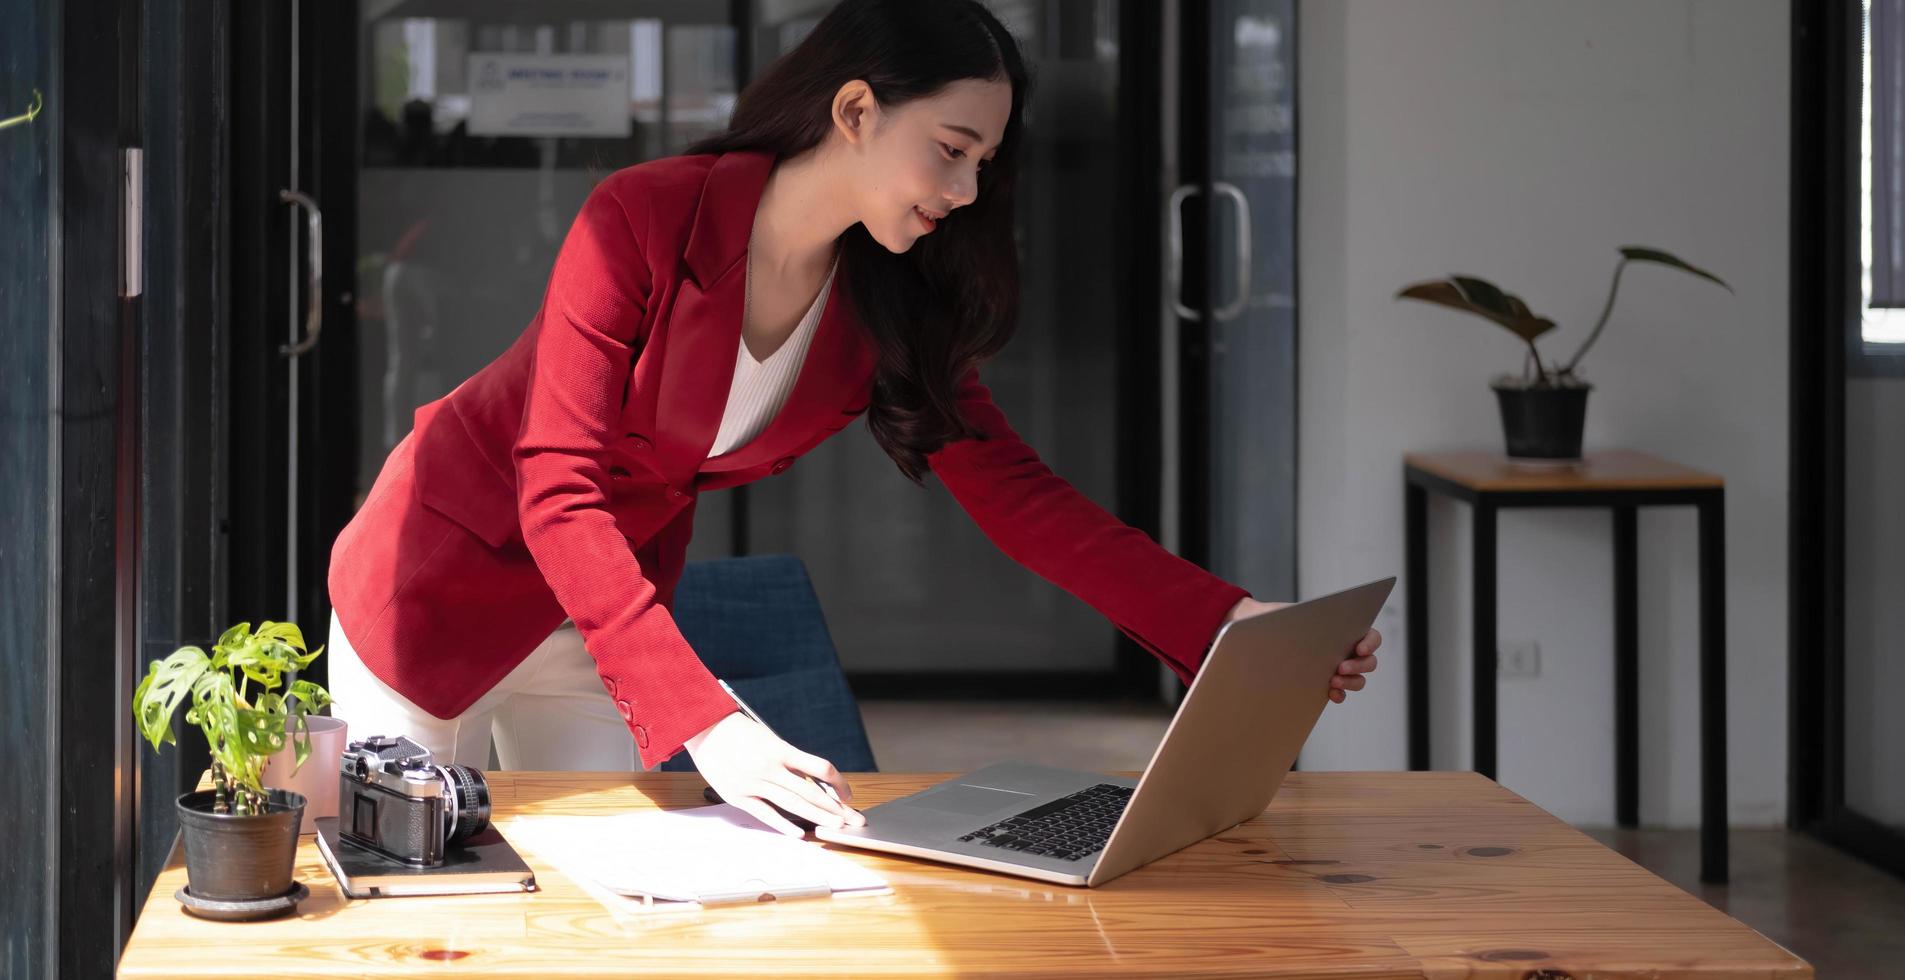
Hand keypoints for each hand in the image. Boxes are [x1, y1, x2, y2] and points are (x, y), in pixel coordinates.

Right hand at [683, 711, 866, 836]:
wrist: (703, 727)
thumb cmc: (737, 731)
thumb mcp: (767, 738)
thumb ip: (787, 760)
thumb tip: (811, 783)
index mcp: (780, 749)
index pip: (820, 768)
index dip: (838, 783)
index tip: (847, 794)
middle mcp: (769, 767)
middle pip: (810, 791)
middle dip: (835, 807)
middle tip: (853, 819)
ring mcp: (753, 783)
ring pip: (792, 804)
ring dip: (817, 816)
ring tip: (835, 826)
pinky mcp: (738, 796)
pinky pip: (765, 813)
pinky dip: (783, 825)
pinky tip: (799, 833)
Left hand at [1223, 597, 1381, 705]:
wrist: (1263, 640)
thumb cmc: (1276, 621)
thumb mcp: (1279, 612)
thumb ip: (1279, 611)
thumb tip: (1263, 610)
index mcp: (1344, 629)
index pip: (1371, 636)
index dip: (1370, 642)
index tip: (1360, 648)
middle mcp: (1347, 650)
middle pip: (1369, 661)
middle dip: (1359, 665)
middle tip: (1340, 667)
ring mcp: (1340, 668)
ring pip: (1359, 679)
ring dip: (1351, 682)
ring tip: (1332, 681)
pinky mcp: (1329, 683)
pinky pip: (1342, 693)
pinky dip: (1340, 694)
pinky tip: (1331, 693)